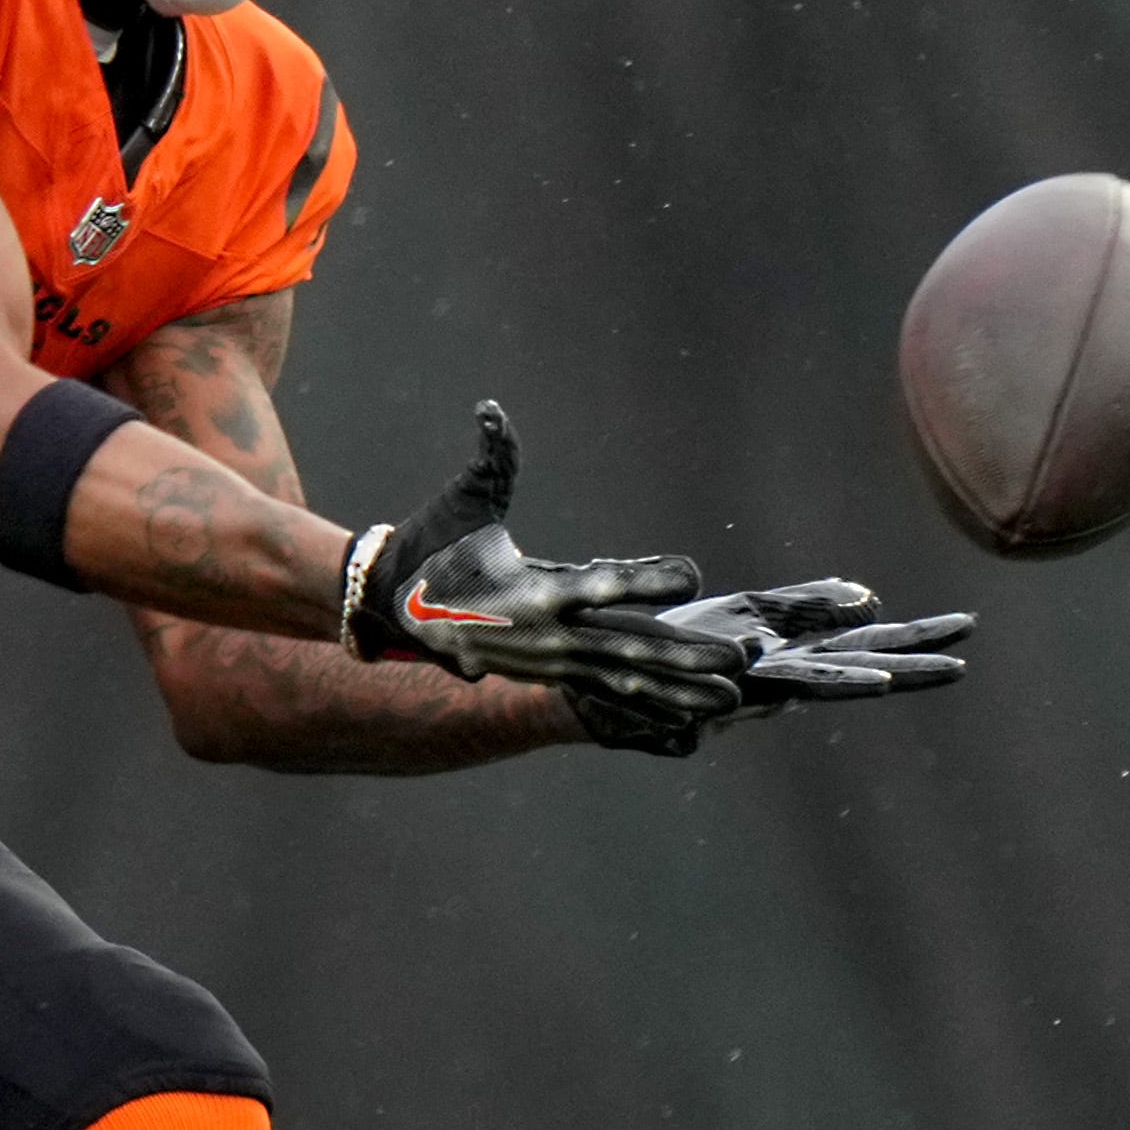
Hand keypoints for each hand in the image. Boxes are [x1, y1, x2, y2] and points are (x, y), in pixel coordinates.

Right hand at [337, 402, 740, 733]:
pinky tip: (689, 718)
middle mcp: (545, 633)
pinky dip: (648, 707)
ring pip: (623, 680)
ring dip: (679, 690)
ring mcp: (548, 662)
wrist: (392, 606)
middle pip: (625, 647)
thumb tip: (490, 411)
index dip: (646, 580)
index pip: (598, 585)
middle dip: (684, 655)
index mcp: (530, 588)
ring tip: (730, 698)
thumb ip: (492, 458)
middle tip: (737, 657)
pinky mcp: (549, 675)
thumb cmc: (436, 546)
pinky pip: (605, 696)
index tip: (694, 576)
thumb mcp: (465, 501)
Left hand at [566, 579, 975, 757]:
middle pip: (856, 666)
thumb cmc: (686, 646)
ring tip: (905, 677)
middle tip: (961, 664)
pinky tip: (827, 676)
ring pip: (818, 682)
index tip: (967, 626)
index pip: (868, 643)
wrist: (615, 672)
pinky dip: (797, 677)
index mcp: (797, 653)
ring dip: (861, 678)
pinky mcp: (712, 688)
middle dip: (907, 665)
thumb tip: (869, 597)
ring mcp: (749, 683)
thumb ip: (808, 605)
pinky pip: (758, 684)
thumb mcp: (751, 614)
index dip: (916, 636)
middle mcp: (782, 673)